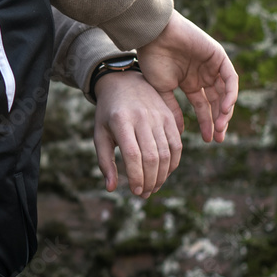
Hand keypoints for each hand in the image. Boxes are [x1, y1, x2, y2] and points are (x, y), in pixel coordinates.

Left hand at [93, 70, 182, 197]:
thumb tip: (111, 189)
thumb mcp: (99, 135)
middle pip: (152, 156)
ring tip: (152, 188)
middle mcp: (142, 117)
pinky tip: (164, 174)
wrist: (124, 82)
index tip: (135, 191)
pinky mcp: (170, 117)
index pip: (133, 155)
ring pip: (167, 153)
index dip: (136, 176)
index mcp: (121, 121)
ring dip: (162, 176)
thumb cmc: (108, 114)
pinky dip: (173, 163)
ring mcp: (159, 116)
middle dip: (150, 180)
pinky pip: (177, 145)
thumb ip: (104, 162)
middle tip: (144, 194)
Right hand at [136, 10, 238, 142]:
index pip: (203, 106)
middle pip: (217, 101)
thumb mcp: (161, 90)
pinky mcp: (218, 56)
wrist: (154, 36)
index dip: (206, 123)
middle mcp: (203, 75)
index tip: (208, 140)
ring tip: (221, 126)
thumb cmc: (152, 60)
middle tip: (218, 138)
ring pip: (226, 92)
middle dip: (219, 120)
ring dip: (225, 110)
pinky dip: (230, 93)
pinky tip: (225, 108)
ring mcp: (212, 66)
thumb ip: (172, 109)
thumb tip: (180, 131)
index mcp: (189, 83)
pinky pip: (230, 78)